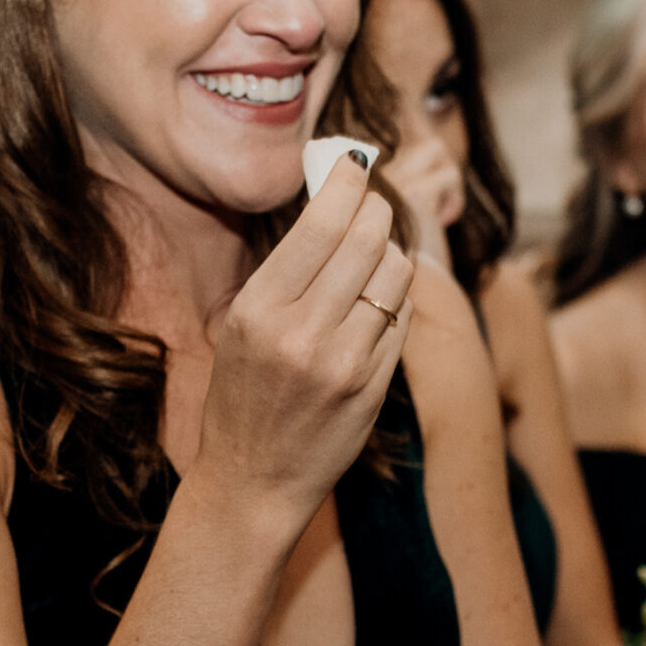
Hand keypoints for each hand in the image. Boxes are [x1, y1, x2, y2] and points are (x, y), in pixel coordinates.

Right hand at [197, 155, 415, 525]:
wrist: (253, 482)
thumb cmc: (244, 397)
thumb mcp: (243, 327)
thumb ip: (287, 271)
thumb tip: (334, 202)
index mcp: (258, 308)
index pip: (322, 223)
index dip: (349, 183)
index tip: (356, 163)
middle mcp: (301, 332)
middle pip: (369, 238)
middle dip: (377, 210)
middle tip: (374, 203)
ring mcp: (343, 362)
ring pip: (396, 274)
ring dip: (392, 255)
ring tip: (374, 261)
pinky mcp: (374, 386)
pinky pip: (402, 318)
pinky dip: (395, 300)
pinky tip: (377, 305)